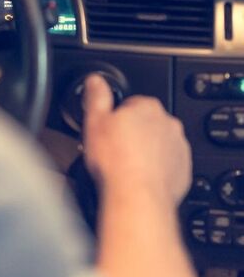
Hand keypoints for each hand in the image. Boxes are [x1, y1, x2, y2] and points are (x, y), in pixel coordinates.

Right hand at [82, 74, 191, 206]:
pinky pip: (167, 164)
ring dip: (144, 151)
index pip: (131, 103)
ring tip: (125, 165)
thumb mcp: (94, 122)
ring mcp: (178, 147)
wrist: (135, 196)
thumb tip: (95, 80)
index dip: (116, 118)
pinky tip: (137, 176)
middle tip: (114, 149)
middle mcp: (168, 124)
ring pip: (157, 144)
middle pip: (146, 124)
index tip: (108, 130)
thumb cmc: (115, 161)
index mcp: (147, 107)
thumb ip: (96, 96)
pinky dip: (155, 169)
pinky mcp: (182, 169)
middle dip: (132, 134)